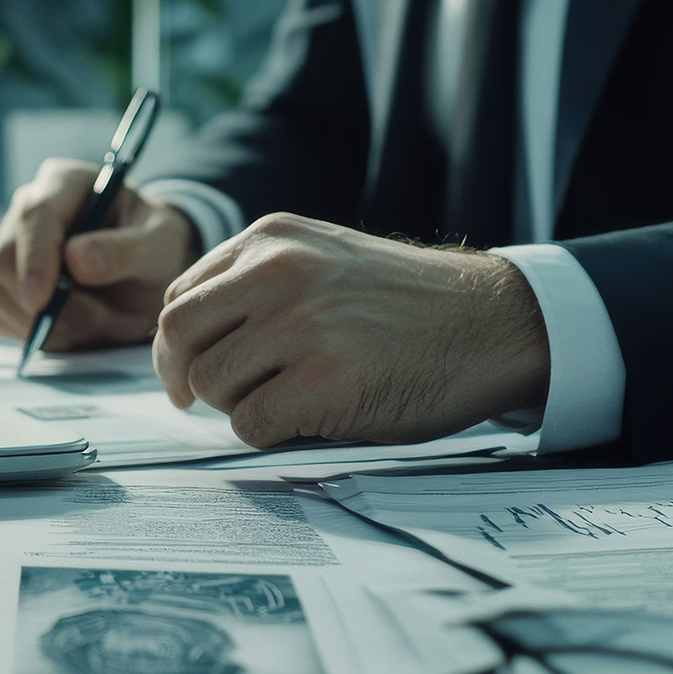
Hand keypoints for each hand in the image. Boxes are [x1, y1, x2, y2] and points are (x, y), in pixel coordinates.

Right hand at [0, 158, 197, 349]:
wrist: (146, 272)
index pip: (36, 215)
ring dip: (45, 325)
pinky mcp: (4, 285)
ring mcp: (10, 248)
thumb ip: (123, 250)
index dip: (35, 259)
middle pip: (6, 258)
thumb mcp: (158, 243)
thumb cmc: (153, 246)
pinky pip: (1, 316)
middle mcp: (27, 210)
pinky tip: (73, 330)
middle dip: (43, 305)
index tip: (41, 300)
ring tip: (99, 326)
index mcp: (64, 183)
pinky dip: (34, 335)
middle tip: (94, 327)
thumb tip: (75, 259)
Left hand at [152, 213, 550, 446]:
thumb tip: (193, 343)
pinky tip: (309, 419)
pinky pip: (251, 424)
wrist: (493, 323)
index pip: (183, 295)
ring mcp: (300, 327)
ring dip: (238, 406)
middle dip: (186, 376)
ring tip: (287, 399)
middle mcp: (278, 274)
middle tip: (206, 402)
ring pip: (212, 384)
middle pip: (180, 336)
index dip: (179, 342)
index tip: (189, 368)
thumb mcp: (326, 261)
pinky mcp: (323, 382)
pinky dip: (270, 433)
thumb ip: (261, 284)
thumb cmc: (410, 304)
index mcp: (273, 240)